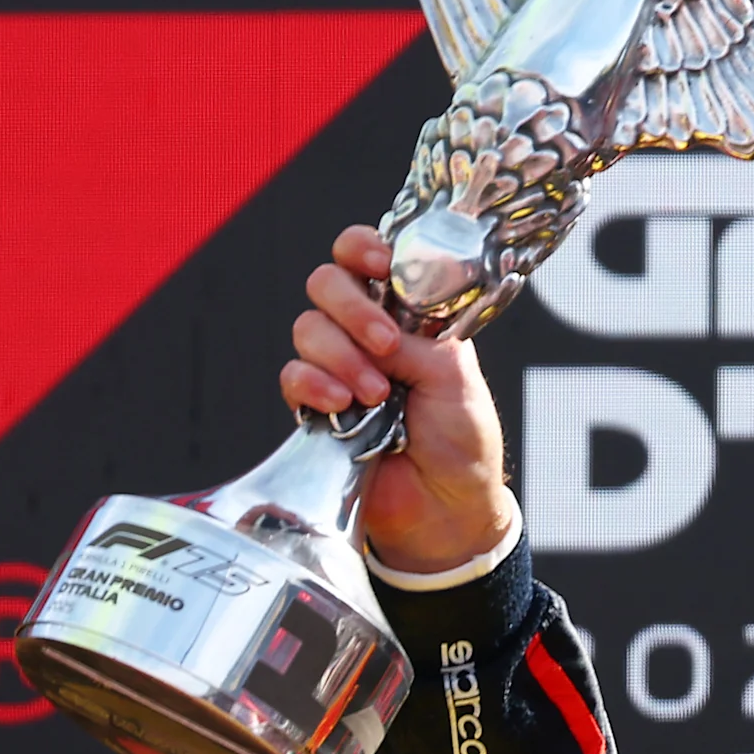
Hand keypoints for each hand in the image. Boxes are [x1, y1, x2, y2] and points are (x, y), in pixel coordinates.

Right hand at [280, 225, 516, 577]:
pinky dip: (315, 385)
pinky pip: (292, 375)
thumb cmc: (461, 438)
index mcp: (409, 312)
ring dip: (342, 356)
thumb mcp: (455, 376)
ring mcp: (338, 366)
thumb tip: (381, 324)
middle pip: (326, 283)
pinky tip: (342, 407)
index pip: (368, 257)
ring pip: (308, 328)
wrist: (444, 504)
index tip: (380, 267)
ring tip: (376, 394)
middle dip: (351, 308)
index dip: (363, 249)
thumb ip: (417, 340)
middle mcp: (368, 331)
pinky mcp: (312, 404)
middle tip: (386, 345)